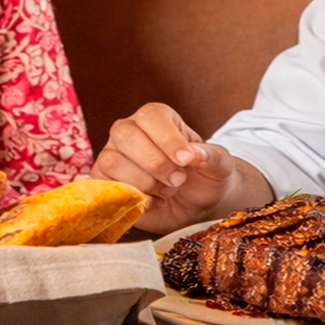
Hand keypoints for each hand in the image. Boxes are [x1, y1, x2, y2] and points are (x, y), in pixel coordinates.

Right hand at [92, 102, 250, 233]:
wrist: (195, 206)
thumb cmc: (205, 178)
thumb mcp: (220, 165)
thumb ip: (212, 156)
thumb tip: (195, 153)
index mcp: (156, 118)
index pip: (150, 117)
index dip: (168, 139)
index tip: (187, 160)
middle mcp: (129, 131)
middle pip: (126, 136)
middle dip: (156, 164)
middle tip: (178, 180)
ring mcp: (113, 156)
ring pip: (113, 162)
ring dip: (145, 182)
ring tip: (167, 190)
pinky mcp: (105, 183)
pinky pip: (106, 186)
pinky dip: (134, 198)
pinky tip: (153, 202)